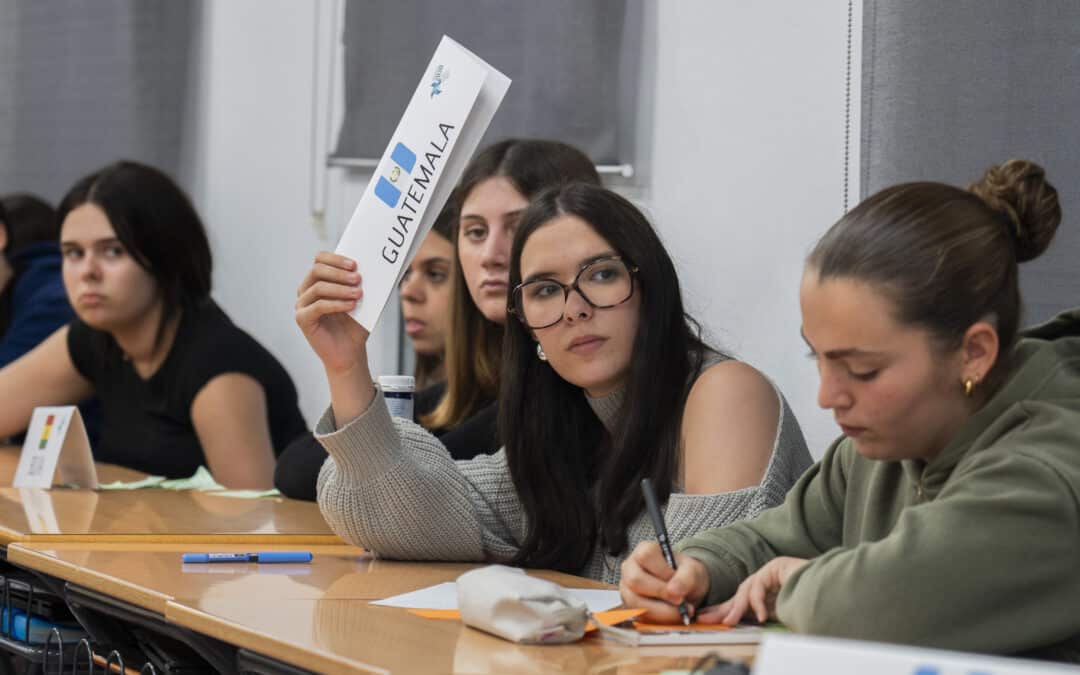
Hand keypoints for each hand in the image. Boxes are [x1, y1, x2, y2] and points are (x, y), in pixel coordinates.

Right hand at [295, 252, 369, 373]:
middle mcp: (306, 290)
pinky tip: (352, 306)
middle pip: (317, 270)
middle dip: (339, 273)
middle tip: (358, 278)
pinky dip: (337, 304)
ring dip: (341, 289)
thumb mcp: (361, 300)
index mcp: (318, 280)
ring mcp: (302, 304)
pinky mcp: (302, 319)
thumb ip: (361, 283)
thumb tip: (373, 267)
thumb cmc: (355, 324)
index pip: (320, 259)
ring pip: (318, 287)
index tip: (355, 264)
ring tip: (359, 293)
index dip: (336, 259)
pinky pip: (318, 306)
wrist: (350, 351)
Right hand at [619, 541, 710, 623]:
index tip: (678, 584)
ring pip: (634, 602)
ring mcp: (626, 588)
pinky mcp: (629, 606)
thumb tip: (674, 591)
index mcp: (643, 551)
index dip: (663, 572)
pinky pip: (638, 616)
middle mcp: (630, 568)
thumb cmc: (685, 575)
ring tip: (679, 612)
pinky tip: (671, 616)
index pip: (646, 557)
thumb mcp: (692, 571)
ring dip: (660, 611)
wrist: (684, 589)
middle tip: (681, 602)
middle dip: (661, 594)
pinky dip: (658, 619)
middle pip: (635, 581)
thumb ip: (686, 578)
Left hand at [695, 556, 807, 624]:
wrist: (834, 593)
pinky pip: (760, 586)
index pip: (743, 602)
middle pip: (740, 593)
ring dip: (737, 607)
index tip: (709, 619)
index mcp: (771, 594)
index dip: (727, 611)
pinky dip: (758, 602)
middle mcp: (770, 581)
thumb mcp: (782, 617)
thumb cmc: (812, 606)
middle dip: (723, 608)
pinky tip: (761, 617)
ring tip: (730, 622)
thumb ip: (764, 617)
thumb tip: (742, 625)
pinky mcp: (777, 566)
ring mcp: (773, 572)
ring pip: (747, 589)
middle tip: (705, 618)